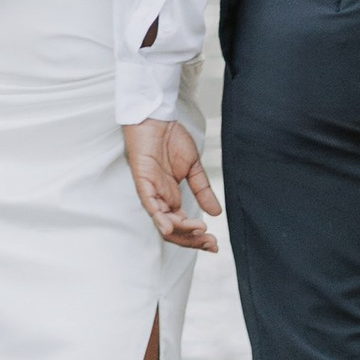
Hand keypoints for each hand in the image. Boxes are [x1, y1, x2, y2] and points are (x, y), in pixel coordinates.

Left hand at [123, 118, 220, 249]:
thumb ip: (202, 190)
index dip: (197, 239)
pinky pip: (149, 205)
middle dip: (192, 241)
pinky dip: (160, 218)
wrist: (156, 116)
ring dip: (181, 232)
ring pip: (162, 223)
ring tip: (199, 231)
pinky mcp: (143, 181)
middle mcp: (160, 199)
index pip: (182, 227)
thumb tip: (216, 213)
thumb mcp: (193, 167)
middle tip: (211, 243)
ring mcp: (151, 191)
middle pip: (173, 231)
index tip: (215, 244)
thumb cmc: (169, 138)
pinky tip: (170, 226)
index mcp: (170, 198)